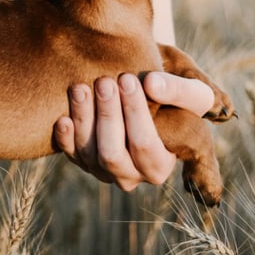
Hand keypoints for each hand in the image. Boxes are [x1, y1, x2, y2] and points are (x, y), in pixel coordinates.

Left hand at [53, 72, 213, 190]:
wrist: (150, 92)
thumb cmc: (176, 94)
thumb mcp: (192, 91)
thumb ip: (178, 90)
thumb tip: (152, 84)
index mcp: (160, 165)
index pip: (145, 145)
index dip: (135, 113)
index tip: (127, 79)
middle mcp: (131, 175)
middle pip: (112, 155)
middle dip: (107, 117)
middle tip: (104, 81)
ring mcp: (104, 170)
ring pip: (89, 155)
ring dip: (83, 120)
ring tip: (81, 87)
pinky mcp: (83, 160)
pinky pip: (70, 154)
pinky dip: (65, 138)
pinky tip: (62, 117)